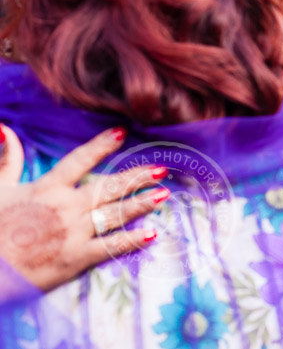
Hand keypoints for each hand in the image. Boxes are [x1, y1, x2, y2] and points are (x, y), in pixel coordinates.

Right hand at [0, 125, 167, 294]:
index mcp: (47, 187)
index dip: (101, 145)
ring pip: (115, 213)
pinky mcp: (76, 257)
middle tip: (161, 169)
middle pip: (109, 187)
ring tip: (164, 194)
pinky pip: (110, 247)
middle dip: (137, 177)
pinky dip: (132, 241)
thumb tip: (6, 129)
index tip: (122, 132)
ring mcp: (74, 232)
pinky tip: (151, 234)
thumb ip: (8, 161)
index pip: (80, 160)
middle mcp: (66, 206)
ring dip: (141, 203)